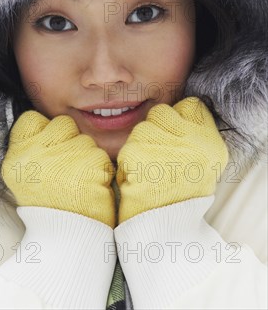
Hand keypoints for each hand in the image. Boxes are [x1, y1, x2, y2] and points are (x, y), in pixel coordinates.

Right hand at [1, 110, 116, 227]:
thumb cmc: (46, 206)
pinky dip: (100, 171)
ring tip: (77, 182)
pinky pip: (101, 156)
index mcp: (17, 155)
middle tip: (66, 168)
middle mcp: (37, 152)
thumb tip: (42, 125)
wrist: (66, 239)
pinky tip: (90, 187)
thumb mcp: (22, 178)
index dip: (44, 129)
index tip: (48, 146)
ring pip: (85, 139)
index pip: (31, 118)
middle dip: (70, 139)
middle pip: (63, 123)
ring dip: (86, 156)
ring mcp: (64, 156)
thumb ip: (30, 149)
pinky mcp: (90, 164)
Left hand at [116, 96, 228, 223]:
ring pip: (140, 129)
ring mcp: (164, 146)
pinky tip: (140, 182)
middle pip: (161, 112)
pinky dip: (128, 166)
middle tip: (160, 159)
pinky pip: (127, 149)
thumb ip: (195, 134)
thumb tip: (179, 110)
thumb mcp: (205, 164)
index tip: (175, 138)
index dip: (177, 118)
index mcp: (210, 141)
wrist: (168, 232)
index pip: (190, 105)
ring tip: (152, 174)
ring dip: (140, 148)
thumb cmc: (183, 197)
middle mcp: (192, 140)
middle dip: (154, 131)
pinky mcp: (138, 155)